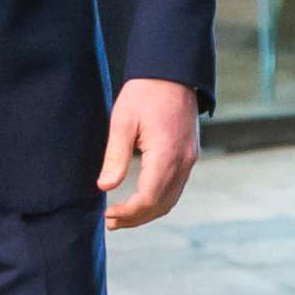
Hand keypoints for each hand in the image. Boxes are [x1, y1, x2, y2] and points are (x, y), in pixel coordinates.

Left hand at [99, 78, 199, 229]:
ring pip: (171, 199)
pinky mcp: (190, 155)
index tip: (107, 215)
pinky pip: (176, 187)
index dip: (128, 213)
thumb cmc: (145, 93)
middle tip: (111, 222)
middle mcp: (183, 161)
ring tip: (123, 216)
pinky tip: (141, 199)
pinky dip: (159, 200)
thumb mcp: (122, 121)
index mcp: (166, 154)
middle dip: (136, 218)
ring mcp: (190, 159)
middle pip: (162, 204)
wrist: (173, 73)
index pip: (149, 198)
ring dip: (148, 212)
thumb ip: (115, 157)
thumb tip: (104, 187)